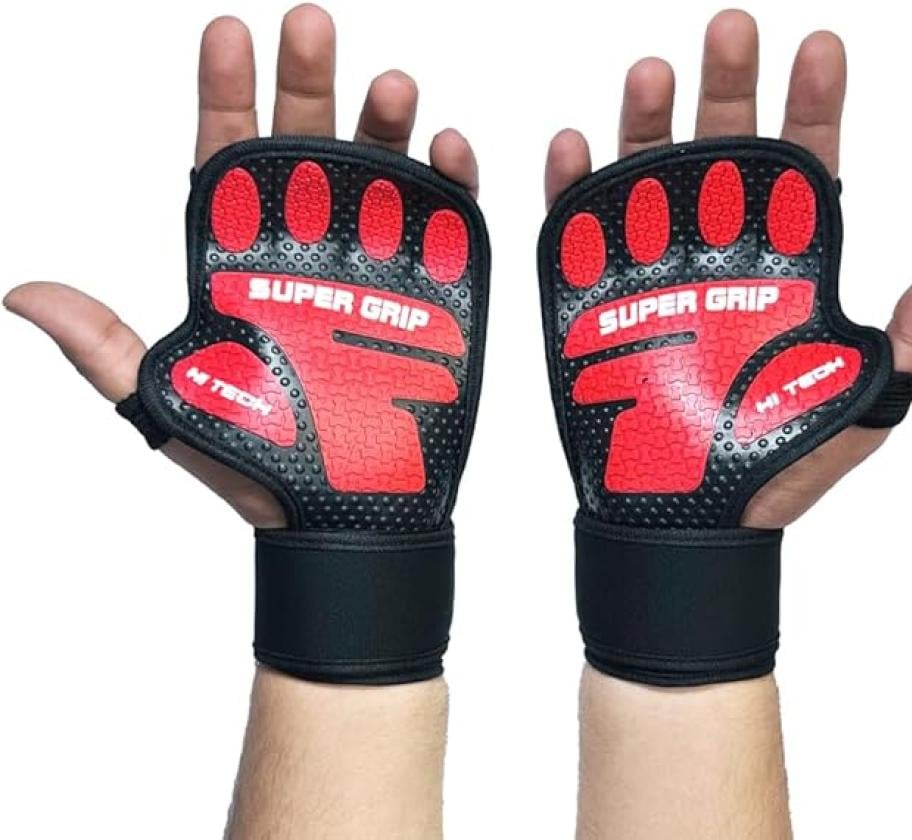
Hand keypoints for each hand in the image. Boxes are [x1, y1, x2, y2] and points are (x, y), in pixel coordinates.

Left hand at [3, 4, 478, 529]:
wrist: (343, 515)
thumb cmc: (259, 464)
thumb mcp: (169, 402)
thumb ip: (106, 346)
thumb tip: (22, 293)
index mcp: (240, 262)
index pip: (227, 159)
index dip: (225, 94)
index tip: (228, 33)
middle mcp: (305, 252)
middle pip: (305, 147)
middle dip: (308, 81)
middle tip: (312, 24)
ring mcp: (369, 269)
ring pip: (378, 174)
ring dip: (385, 124)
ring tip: (392, 84)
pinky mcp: (428, 296)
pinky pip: (442, 227)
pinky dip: (450, 185)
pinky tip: (447, 150)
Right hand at [543, 9, 911, 529]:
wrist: (688, 520)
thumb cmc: (775, 466)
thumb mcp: (864, 402)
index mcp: (787, 267)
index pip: (805, 165)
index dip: (813, 104)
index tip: (818, 48)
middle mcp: (720, 255)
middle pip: (725, 149)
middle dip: (728, 84)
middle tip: (730, 28)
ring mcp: (653, 273)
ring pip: (648, 175)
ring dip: (646, 120)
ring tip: (652, 71)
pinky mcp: (592, 302)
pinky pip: (576, 233)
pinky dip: (570, 188)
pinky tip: (574, 145)